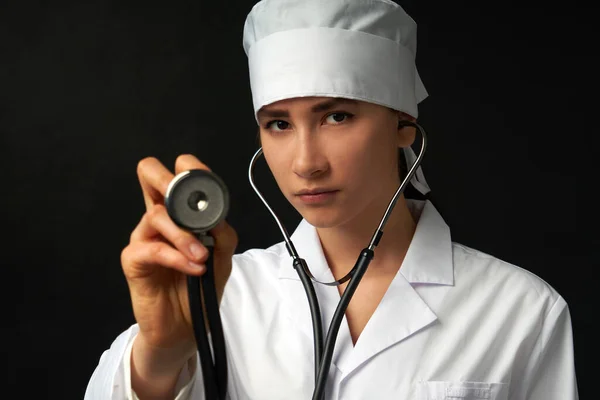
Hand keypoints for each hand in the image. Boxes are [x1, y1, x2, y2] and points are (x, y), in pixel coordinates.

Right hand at [121, 154, 237, 366]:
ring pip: (157, 214)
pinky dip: (177, 258)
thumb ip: (222, 233)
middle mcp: (157, 218)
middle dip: (168, 179)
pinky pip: (153, 249)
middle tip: (186, 202)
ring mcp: (143, 237)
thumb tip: (216, 217)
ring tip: (202, 257)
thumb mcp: (223, 256)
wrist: (186, 326)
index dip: (189, 168)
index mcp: (178, 212)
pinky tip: (194, 268)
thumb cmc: (202, 286)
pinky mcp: (134, 261)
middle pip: (148, 173)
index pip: (176, 174)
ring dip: (184, 236)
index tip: (204, 179)